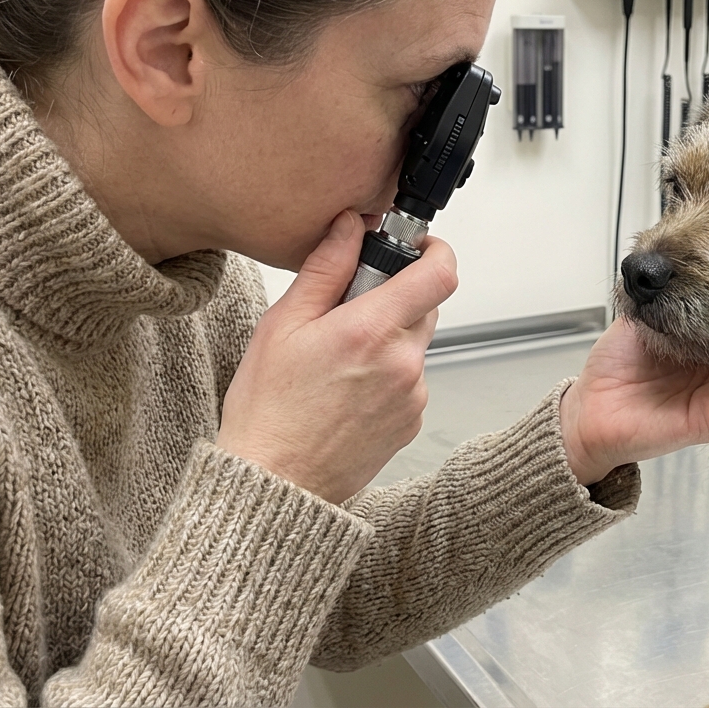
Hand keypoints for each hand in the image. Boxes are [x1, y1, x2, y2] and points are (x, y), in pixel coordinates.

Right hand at [218, 211, 457, 502]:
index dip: (434, 250)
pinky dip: (387, 375)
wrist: (276, 483)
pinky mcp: (412, 422)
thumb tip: (350, 226)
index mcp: (370, 331)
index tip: (416, 247)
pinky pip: (410, 380)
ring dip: (388, 340)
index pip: (440, 273)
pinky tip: (346, 391)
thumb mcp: (283, 324)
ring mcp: (413, 396)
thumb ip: (326, 268)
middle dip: (394, 298)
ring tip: (338, 362)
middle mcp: (403, 363)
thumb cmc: (269, 409)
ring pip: (415, 345)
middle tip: (347, 311)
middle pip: (426, 307)